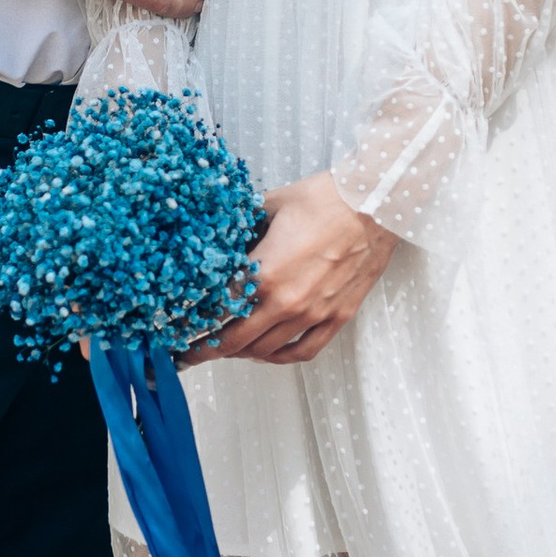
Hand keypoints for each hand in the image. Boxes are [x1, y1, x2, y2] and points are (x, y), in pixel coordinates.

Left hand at [210, 171, 396, 366]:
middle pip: (235, 341)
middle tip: (191, 353)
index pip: (217, 311)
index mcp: (264, 273)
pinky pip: (304, 351)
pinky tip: (269, 353)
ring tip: (228, 348)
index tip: (180, 330)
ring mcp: (313, 313)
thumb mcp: (270, 206)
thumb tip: (224, 238)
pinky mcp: (337, 317)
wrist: (375, 203)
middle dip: (207, 350)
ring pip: (266, 351)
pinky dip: (281, 358)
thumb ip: (244, 228)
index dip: (194, 324)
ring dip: (242, 353)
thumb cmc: (325, 199)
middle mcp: (286, 301)